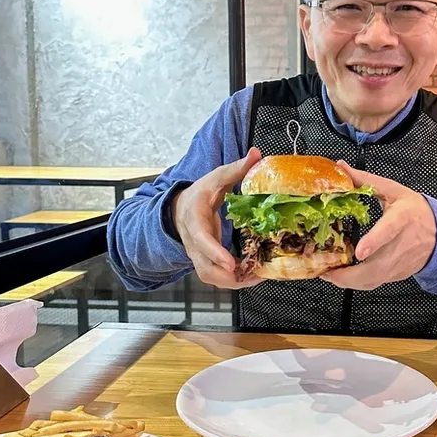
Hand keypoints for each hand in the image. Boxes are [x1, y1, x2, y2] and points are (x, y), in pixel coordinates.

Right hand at [171, 148, 262, 288]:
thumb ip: (236, 168)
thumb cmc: (200, 193)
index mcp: (194, 219)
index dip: (215, 253)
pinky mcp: (204, 262)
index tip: (231, 263)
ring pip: (210, 277)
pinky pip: (216, 276)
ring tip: (257, 277)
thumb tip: (256, 154)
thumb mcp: (216, 178)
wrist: (179, 209)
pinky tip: (252, 275)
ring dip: (233, 282)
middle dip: (228, 276)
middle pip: (205, 268)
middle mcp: (193, 242)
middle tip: (254, 276)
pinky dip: (233, 280)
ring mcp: (197, 255)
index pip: (202, 240)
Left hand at [321, 163, 436, 290]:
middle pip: (377, 267)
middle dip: (350, 275)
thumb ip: (366, 180)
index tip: (360, 252)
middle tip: (326, 271)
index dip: (374, 242)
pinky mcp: (397, 275)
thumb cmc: (415, 210)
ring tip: (328, 275)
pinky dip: (357, 283)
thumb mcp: (393, 190)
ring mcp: (400, 263)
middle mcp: (402, 245)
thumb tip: (341, 166)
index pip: (389, 232)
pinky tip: (342, 277)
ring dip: (349, 282)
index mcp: (402, 218)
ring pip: (374, 280)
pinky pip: (375, 283)